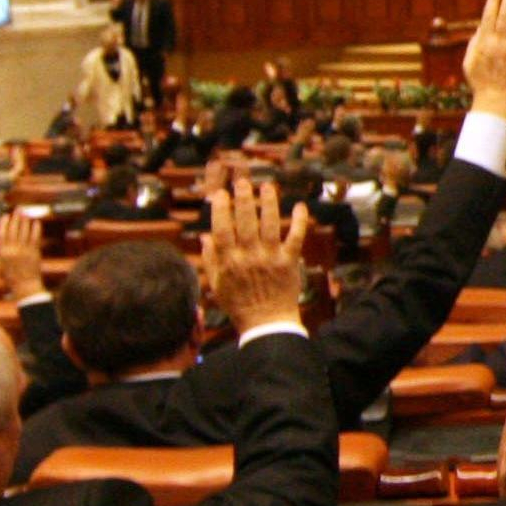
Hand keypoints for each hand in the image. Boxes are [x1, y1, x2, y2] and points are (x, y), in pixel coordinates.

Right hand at [0, 209, 48, 301]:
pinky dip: (36, 229)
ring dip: (25, 221)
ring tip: (26, 213)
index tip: (6, 215)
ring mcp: (25, 251)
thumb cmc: (9, 278)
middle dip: (16, 218)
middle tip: (18, 209)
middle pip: (14, 230)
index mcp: (2, 253)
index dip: (4, 224)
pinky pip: (35, 238)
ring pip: (24, 232)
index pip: (2, 234)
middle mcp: (13, 250)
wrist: (25, 286)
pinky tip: (36, 222)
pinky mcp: (35, 253)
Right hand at [200, 176, 307, 331]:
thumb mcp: (217, 284)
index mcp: (229, 261)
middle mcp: (249, 256)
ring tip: (267, 187)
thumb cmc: (239, 304)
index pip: (222, 229)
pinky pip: (296, 238)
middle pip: (246, 222)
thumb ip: (211, 259)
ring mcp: (271, 258)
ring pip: (270, 225)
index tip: (220, 193)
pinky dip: (299, 221)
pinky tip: (299, 206)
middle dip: (244, 199)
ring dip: (269, 203)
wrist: (266, 323)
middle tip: (243, 182)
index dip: (221, 209)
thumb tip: (205, 236)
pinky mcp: (289, 262)